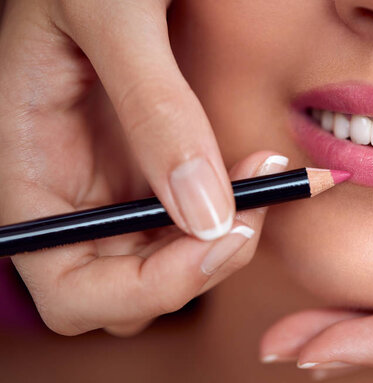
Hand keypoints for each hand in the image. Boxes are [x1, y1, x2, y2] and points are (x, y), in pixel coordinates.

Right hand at [0, 0, 286, 335]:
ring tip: (270, 175)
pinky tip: (263, 170)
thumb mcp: (112, 17)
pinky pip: (198, 224)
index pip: (73, 291)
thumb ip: (154, 109)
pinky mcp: (155, 174)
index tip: (218, 238)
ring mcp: (116, 192)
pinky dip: (235, 210)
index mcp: (31, 178)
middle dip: (199, 267)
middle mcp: (73, 201)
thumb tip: (205, 214)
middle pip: (132, 294)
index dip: (144, 289)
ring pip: (173, 267)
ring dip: (227, 238)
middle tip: (258, 206)